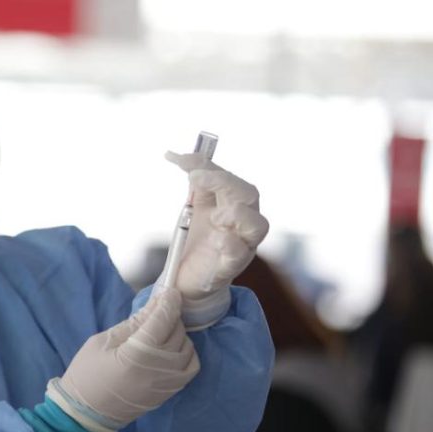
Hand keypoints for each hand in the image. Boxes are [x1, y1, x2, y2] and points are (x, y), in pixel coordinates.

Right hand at [47, 288, 199, 431]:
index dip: (168, 302)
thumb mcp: (102, 341)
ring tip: (161, 330)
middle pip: (177, 331)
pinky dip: (187, 352)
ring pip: (187, 347)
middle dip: (170, 316)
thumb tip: (153, 305)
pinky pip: (191, 366)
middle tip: (157, 309)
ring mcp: (168, 382)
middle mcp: (159, 368)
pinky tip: (172, 348)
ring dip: (178, 333)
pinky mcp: (171, 392)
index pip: (163, 320)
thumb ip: (131, 324)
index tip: (170, 290)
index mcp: (137, 354)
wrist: (86, 413)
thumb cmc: (87, 373)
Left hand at [164, 151, 269, 327]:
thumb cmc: (195, 238)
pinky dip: (231, 244)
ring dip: (236, 214)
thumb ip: (193, 180)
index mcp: (234, 204)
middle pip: (249, 195)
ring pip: (257, 225)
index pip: (232, 179)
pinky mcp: (230, 267)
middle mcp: (243, 222)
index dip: (211, 167)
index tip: (184, 163)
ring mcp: (241, 245)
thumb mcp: (193, 205)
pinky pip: (240, 254)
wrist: (185, 276)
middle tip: (196, 180)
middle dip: (224, 182)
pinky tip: (218, 240)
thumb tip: (175, 154)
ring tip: (215, 217)